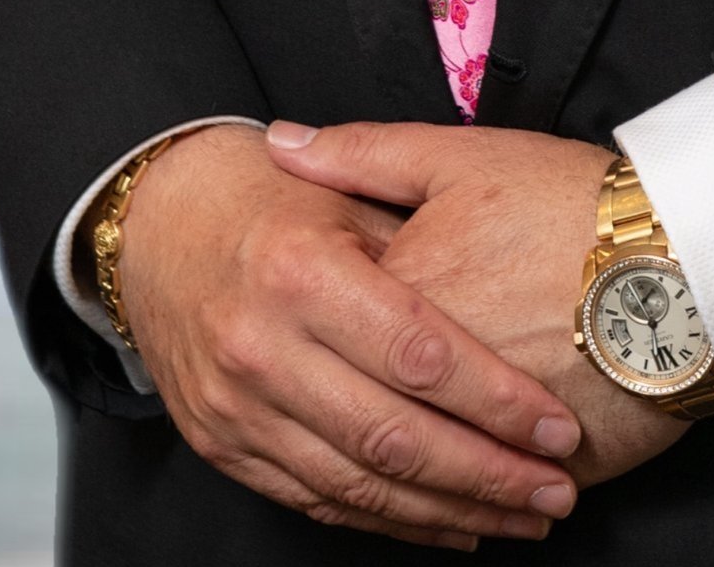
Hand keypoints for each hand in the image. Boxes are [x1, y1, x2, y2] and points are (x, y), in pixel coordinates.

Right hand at [112, 123, 584, 547]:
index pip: (419, 356)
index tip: (557, 428)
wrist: (156, 226)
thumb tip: (515, 289)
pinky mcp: (224, 447)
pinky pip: (319, 501)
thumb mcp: (345, 189)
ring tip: (521, 515)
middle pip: (393, 437)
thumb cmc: (265, 198)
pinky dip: (390, 520)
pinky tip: (448, 524)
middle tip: (555, 489)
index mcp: (302, 272)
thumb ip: (422, 235)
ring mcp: (237, 409)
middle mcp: (262, 348)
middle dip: (487, 475)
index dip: (497, 401)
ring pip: (360, 487)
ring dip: (449, 513)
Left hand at [268, 120, 692, 492]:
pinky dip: (467, 515)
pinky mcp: (543, 468)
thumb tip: (282, 144)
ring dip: (412, 490)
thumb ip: (365, 154)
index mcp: (402, 295)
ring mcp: (489, 431)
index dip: (330, 338)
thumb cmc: (577, 203)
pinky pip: (484, 506)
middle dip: (353, 430)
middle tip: (349, 427)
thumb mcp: (464, 157)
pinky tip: (467, 512)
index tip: (326, 340)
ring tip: (408, 477)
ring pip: (420, 480)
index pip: (334, 335)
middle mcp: (434, 374)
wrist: (688, 255)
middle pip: (368, 420)